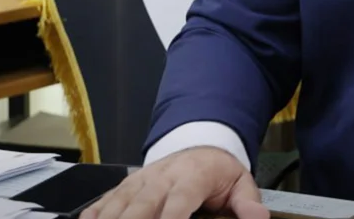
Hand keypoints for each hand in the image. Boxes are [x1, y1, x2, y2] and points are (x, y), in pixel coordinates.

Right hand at [82, 146, 268, 218]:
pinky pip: (106, 199)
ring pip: (119, 202)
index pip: (179, 202)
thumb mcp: (240, 182)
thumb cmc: (218, 171)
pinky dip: (94, 212)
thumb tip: (259, 218)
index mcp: (192, 176)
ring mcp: (140, 180)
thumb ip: (247, 202)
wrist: (199, 143)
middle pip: (141, 204)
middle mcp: (161, 177)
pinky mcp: (126, 185)